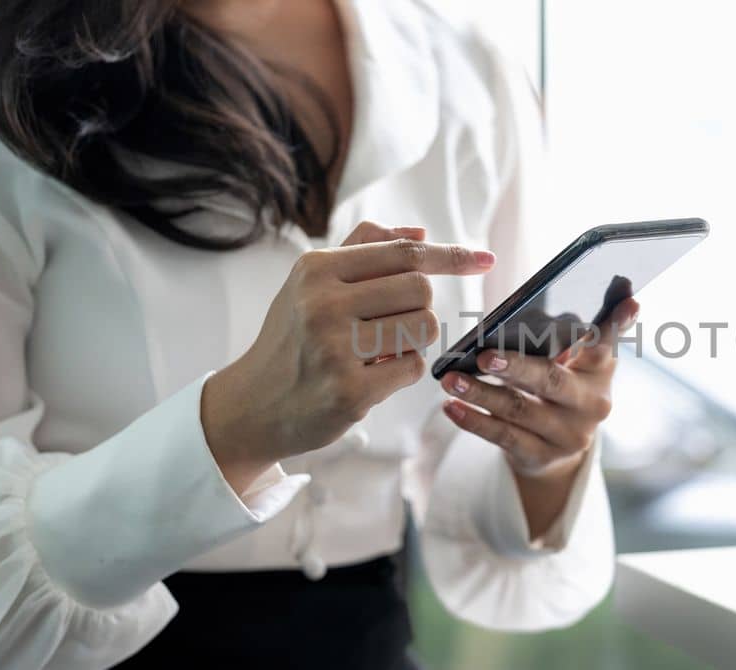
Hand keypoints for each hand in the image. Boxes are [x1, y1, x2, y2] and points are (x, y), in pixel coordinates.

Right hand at [202, 222, 494, 491]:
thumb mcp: (310, 283)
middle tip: (388, 325)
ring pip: (423, 327)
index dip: (450, 255)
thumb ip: (362, 249)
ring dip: (413, 340)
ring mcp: (335, 349)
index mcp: (316, 269)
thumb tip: (420, 233)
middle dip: (417, 307)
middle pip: (420, 289)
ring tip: (378, 349)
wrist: (251, 405)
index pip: (403, 252)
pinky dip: (402, 370)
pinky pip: (413, 367)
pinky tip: (372, 375)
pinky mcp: (349, 391)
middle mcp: (322, 304)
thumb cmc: (291, 338)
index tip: (484, 260)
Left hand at [439, 298, 638, 537]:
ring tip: (451, 380)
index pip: (601, 346)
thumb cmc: (570, 384)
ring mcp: (567, 435)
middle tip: (484, 355)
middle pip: (551, 382)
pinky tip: (451, 407)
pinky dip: (474, 422)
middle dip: (517, 368)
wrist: (560, 446)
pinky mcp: (541, 456)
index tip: (599, 317)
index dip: (600, 332)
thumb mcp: (591, 360)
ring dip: (481, 394)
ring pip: (519, 410)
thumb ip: (604, 327)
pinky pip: (503, 438)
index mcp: (602, 373)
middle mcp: (591, 406)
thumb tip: (630, 294)